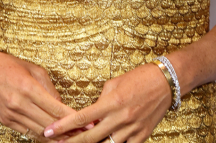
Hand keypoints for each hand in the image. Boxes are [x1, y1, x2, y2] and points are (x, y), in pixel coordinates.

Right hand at [0, 49, 81, 140]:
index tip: (89, 124)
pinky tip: (52, 135)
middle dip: (70, 131)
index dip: (75, 119)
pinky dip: (41, 135)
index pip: (56, 109)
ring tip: (71, 137)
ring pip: (40, 132)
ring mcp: (11, 114)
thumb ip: (49, 88)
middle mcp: (18, 103)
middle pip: (50, 124)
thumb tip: (61, 105)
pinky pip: (28, 132)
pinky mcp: (5, 120)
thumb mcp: (32, 69)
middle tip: (84, 134)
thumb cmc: (7, 65)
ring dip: (57, 137)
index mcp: (27, 88)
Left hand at [43, 63, 171, 142]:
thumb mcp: (112, 84)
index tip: (49, 131)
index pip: (80, 118)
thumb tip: (90, 114)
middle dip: (70, 142)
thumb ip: (100, 101)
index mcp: (109, 103)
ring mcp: (132, 129)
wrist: (165, 82)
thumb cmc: (137, 78)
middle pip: (90, 137)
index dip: (62, 127)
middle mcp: (119, 118)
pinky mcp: (143, 135)